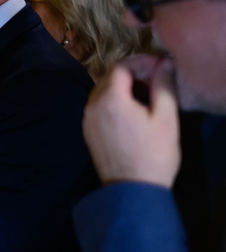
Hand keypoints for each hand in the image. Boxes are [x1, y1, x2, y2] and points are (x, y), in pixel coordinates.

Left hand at [83, 57, 180, 187]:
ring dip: (123, 87)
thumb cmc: (153, 154)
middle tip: (157, 80)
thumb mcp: (165, 118)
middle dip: (133, 73)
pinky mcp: (88, 131)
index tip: (161, 66)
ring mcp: (87, 119)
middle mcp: (92, 105)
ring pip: (103, 91)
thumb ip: (163, 86)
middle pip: (110, 77)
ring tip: (148, 96)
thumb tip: (164, 63)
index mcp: (109, 99)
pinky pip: (99, 106)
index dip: (142, 61)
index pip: (121, 66)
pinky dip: (114, 101)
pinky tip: (133, 112)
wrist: (133, 190)